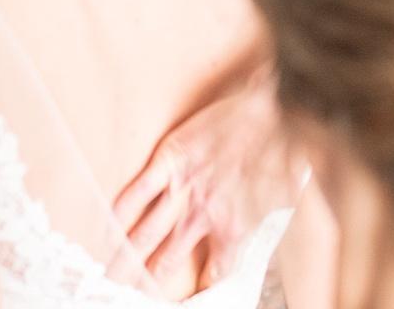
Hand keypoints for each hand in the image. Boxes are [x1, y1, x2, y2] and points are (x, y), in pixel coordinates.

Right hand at [113, 67, 309, 283]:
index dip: (202, 287)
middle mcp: (205, 212)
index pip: (215, 271)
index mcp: (236, 225)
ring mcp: (185, 186)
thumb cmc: (285, 145)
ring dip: (126, 258)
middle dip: (145, 282)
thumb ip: (266, 224)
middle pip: (167, 259)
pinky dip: (119, 214)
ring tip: (110, 276)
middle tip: (127, 295)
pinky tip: (108, 229)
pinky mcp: (171, 159)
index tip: (193, 295)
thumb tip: (264, 237)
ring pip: (146, 232)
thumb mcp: (285, 198)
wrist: (276, 103)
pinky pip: (137, 193)